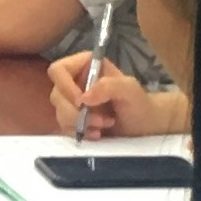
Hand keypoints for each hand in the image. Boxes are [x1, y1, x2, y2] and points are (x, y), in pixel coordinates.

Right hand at [49, 56, 190, 139]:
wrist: (144, 125)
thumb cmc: (139, 103)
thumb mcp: (129, 90)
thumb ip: (109, 86)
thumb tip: (83, 98)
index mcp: (84, 65)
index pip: (58, 70)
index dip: (65, 87)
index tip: (83, 102)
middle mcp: (73, 81)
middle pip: (56, 96)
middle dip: (77, 113)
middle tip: (101, 120)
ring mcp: (71, 102)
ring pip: (59, 114)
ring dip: (81, 124)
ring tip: (104, 126)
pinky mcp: (72, 121)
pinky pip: (64, 128)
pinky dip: (80, 133)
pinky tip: (97, 135)